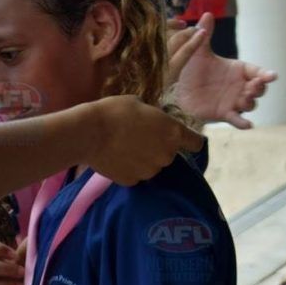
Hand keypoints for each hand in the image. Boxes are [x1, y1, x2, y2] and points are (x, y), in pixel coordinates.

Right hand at [85, 96, 204, 185]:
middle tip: (138, 137)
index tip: (180, 138)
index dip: (189, 140)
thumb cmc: (114, 111)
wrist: (89, 133)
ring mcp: (150, 171)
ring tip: (123, 147)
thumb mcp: (139, 103)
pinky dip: (128, 167)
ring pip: (152, 165)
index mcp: (173, 133)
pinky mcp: (133, 181)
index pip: (196, 143)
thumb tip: (151, 121)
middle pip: (170, 153)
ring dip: (143, 158)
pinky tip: (115, 157)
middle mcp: (167, 155)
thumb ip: (153, 116)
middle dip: (158, 147)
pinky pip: (135, 174)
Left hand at [170, 18, 277, 128]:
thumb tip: (207, 14)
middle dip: (259, 87)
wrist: (178, 91)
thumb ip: (205, 35)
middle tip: (256, 84)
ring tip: (246, 98)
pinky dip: (243, 123)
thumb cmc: (193, 70)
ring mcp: (234, 101)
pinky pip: (237, 120)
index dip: (265, 74)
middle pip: (258, 89)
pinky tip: (248, 125)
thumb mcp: (199, 52)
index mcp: (238, 70)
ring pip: (250, 104)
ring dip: (251, 102)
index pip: (257, 71)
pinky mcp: (225, 114)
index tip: (273, 76)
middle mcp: (240, 86)